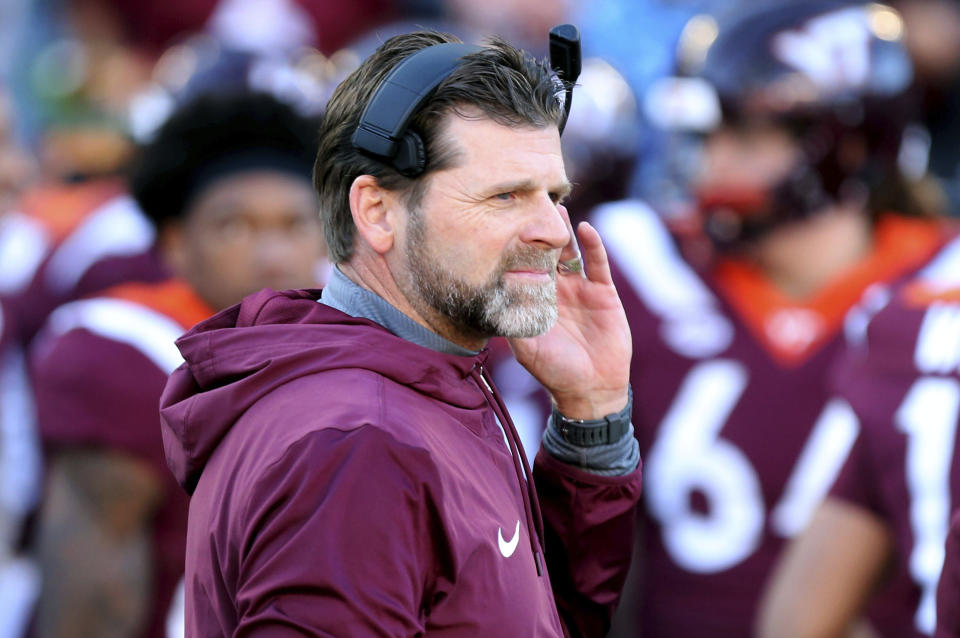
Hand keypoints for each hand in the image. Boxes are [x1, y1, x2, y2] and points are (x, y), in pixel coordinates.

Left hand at [508, 206, 630, 419]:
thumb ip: (513, 323)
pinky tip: (585, 228)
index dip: (516, 249)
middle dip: (538, 233)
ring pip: (570, 253)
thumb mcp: (527, 348)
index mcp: (534, 301)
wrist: (591, 388)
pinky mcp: (603, 292)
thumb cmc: (554, 371)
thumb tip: (496, 298)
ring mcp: (580, 289)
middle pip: (545, 254)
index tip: (505, 226)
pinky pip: (598, 263)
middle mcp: (556, 291)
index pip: (523, 268)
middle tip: (528, 205)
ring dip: (563, 233)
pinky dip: (593, 245)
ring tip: (556, 209)